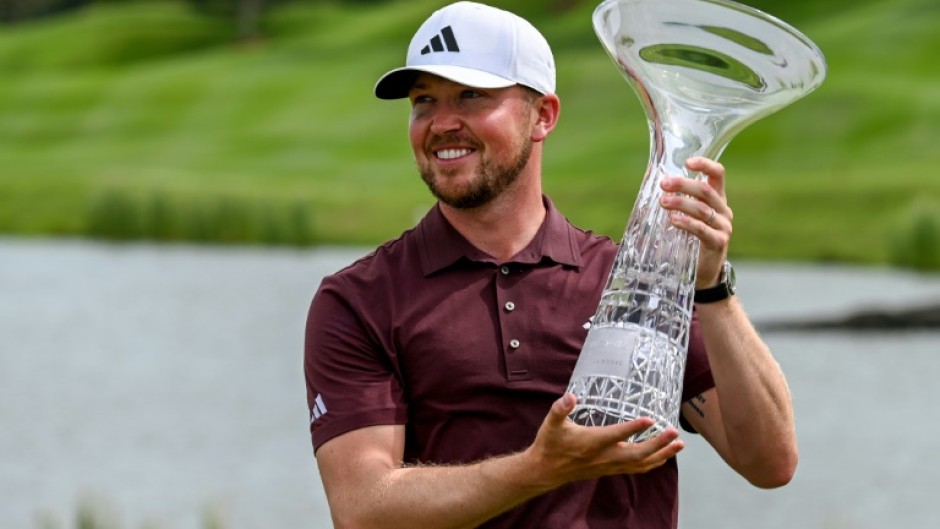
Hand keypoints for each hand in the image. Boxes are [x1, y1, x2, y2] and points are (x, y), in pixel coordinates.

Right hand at [522, 393, 683, 488]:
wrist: (546, 470)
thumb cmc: (550, 444)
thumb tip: (570, 395)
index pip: (616, 435)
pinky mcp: (610, 469)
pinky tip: (663, 457)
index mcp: (592, 442)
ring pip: (641, 464)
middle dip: (659, 444)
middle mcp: (604, 456)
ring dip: (662, 455)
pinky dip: (652, 463)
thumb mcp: (552, 423)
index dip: (633, 428)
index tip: (650, 419)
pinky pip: (636, 469)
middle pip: (638, 454)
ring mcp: (609, 465)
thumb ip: (560, 409)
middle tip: (675, 432)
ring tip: (679, 445)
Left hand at [659, 157, 732, 288]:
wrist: (704, 272)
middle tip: (664, 184)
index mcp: (717, 199)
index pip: (718, 174)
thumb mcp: (684, 216)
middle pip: (706, 190)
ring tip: (663, 202)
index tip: (688, 162)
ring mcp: (724, 227)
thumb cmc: (690, 239)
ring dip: (680, 203)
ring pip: (702, 209)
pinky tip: (673, 220)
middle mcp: (723, 210)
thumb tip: (651, 177)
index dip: (705, 165)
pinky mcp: (718, 242)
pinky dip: (686, 223)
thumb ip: (675, 198)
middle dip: (683, 184)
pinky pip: (702, 229)